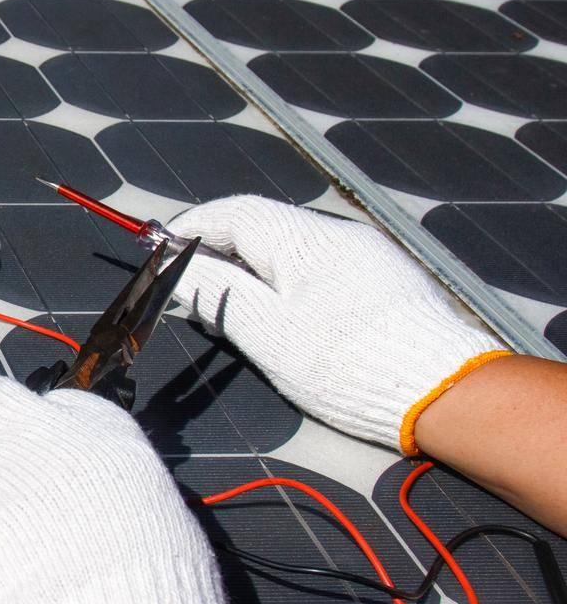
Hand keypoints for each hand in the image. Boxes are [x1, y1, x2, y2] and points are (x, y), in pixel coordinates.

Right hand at [170, 196, 508, 454]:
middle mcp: (337, 233)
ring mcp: (367, 254)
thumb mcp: (266, 332)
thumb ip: (218, 293)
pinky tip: (284, 315)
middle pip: (263, 227)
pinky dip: (289, 281)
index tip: (161, 248)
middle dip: (220, 249)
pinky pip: (321, 265)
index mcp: (304, 238)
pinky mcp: (385, 279)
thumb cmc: (345, 363)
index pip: (233, 212)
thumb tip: (180, 267)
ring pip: (293, 248)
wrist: (442, 391)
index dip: (192, 227)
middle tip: (190, 284)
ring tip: (233, 306)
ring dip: (255, 268)